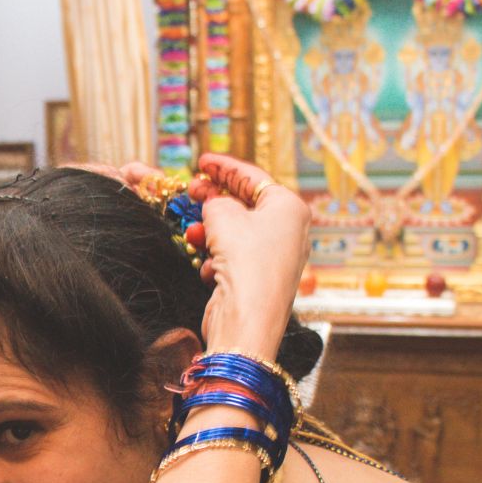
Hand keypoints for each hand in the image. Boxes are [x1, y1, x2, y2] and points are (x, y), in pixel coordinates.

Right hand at [193, 153, 311, 359]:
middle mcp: (288, 230)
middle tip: (191, 192)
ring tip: (194, 234)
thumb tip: (212, 202)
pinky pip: (233, 258)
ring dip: (210, 233)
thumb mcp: (223, 216)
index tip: (202, 162)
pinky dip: (216, 259)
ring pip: (235, 234)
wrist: (247, 320)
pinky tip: (208, 269)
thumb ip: (215, 200)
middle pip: (245, 205)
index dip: (224, 167)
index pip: (252, 177)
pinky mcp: (258, 280)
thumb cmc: (244, 263)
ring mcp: (275, 257)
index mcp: (290, 207)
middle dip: (214, 202)